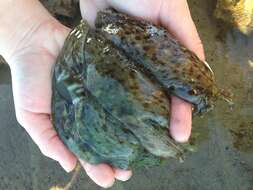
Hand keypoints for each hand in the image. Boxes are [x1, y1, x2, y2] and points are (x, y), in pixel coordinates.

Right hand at [1, 0, 131, 187]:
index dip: (97, 167)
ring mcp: (100, 96)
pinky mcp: (108, 78)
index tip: (109, 179)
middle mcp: (89, 113)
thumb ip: (47, 141)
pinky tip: (144, 115)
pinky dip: (132, 104)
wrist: (37, 42)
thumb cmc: (29, 79)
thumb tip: (69, 166)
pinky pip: (122, 93)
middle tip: (128, 171)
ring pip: (119, 119)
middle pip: (107, 139)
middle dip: (118, 157)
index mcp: (71, 126)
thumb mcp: (30, 115)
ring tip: (141, 151)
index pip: (87, 152)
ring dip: (130, 136)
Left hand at [79, 0, 204, 186]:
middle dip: (159, 124)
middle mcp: (150, 66)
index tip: (180, 135)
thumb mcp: (171, 12)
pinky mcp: (107, 63)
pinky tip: (114, 121)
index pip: (179, 90)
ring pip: (136, 98)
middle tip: (157, 148)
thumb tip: (201, 73)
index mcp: (169, 57)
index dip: (182, 113)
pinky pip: (112, 87)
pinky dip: (114, 104)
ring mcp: (128, 66)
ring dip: (137, 119)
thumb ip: (186, 41)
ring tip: (134, 143)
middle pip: (158, 99)